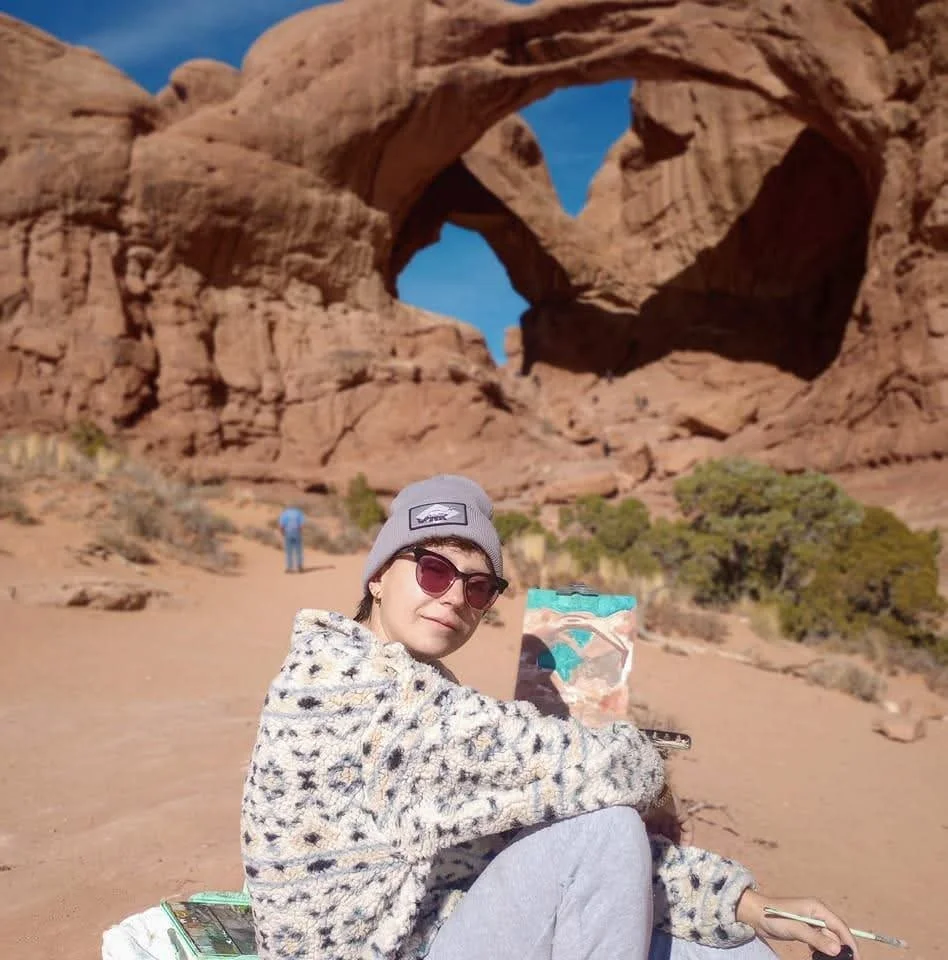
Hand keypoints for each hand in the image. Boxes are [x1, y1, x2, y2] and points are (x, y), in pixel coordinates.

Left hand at [736, 890, 859, 959]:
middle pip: (836, 934)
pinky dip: (820, 949)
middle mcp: (817, 913)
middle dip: (840, 949)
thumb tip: (838, 950)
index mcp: (817, 908)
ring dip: (829, 950)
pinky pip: (820, 941)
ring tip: (824, 958)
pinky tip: (814, 955)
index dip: (850, 943)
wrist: (755, 914)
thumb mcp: (795, 928)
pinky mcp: (806, 928)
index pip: (840, 926)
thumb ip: (816, 938)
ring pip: (828, 939)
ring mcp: (812, 921)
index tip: (856, 958)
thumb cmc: (774, 917)